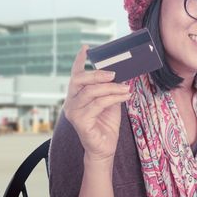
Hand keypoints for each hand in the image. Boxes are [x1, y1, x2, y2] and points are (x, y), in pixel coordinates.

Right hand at [63, 45, 131, 162]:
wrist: (105, 148)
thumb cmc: (106, 125)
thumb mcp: (110, 102)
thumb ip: (110, 89)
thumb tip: (120, 74)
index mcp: (76, 96)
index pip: (75, 76)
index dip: (79, 61)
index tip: (86, 48)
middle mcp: (71, 103)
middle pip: (79, 80)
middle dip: (97, 74)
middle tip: (114, 73)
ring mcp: (73, 112)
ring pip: (91, 92)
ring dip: (112, 88)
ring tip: (126, 88)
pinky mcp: (80, 122)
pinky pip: (98, 104)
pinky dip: (113, 98)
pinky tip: (124, 96)